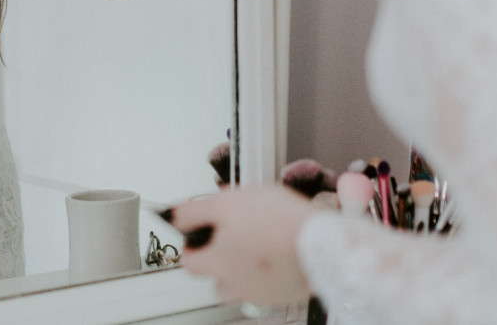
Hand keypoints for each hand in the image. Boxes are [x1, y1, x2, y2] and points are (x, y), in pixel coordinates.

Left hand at [169, 184, 319, 306]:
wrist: (322, 242)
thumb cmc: (279, 222)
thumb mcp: (228, 202)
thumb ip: (195, 210)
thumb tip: (174, 215)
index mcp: (216, 264)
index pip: (188, 261)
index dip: (191, 243)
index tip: (198, 230)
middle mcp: (234, 286)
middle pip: (214, 276)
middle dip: (219, 255)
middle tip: (234, 231)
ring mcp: (260, 294)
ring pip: (240, 283)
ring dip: (242, 267)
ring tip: (258, 242)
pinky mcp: (284, 294)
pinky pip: (266, 285)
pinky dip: (267, 271)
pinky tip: (278, 250)